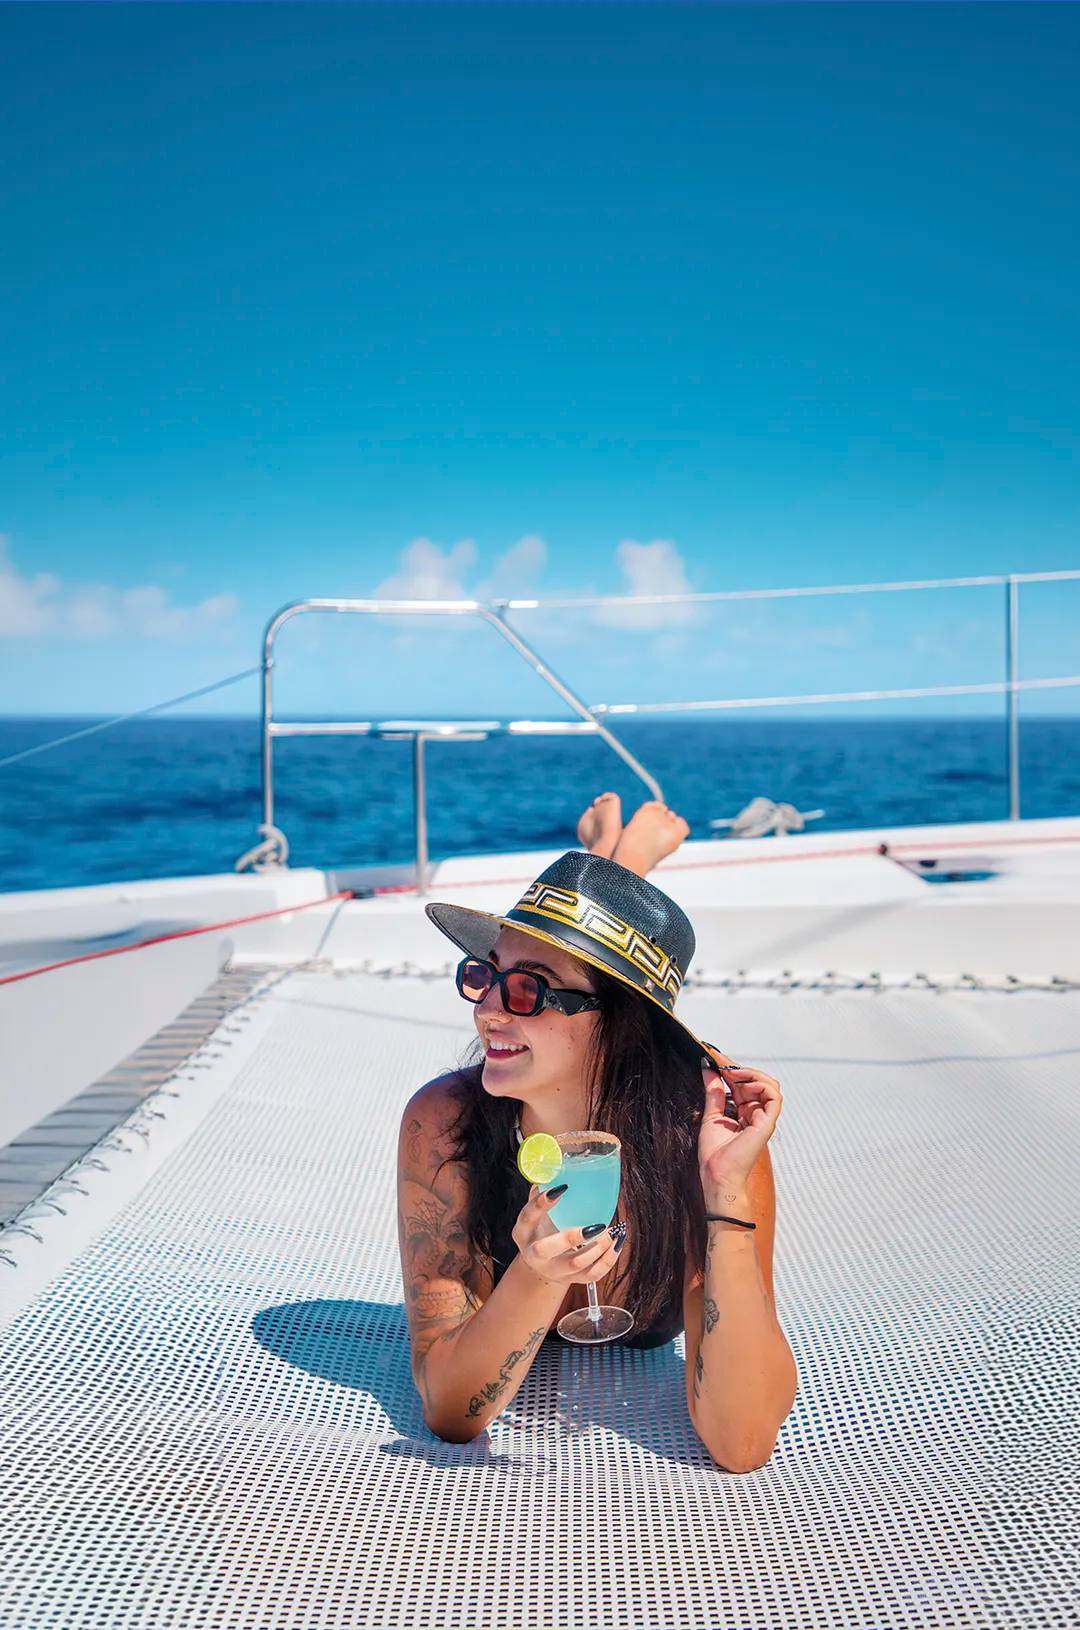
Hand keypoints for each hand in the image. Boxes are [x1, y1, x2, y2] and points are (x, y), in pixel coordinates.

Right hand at [511, 1186, 627, 1287]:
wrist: (542, 1266)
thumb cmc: (542, 1229)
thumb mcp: (536, 1212)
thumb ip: (542, 1189)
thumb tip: (555, 1164)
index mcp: (522, 1232)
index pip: (528, 1216)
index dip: (542, 1203)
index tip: (562, 1187)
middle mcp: (534, 1254)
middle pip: (546, 1250)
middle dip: (570, 1237)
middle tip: (594, 1224)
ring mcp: (554, 1270)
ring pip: (575, 1264)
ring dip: (597, 1248)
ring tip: (611, 1230)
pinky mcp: (573, 1280)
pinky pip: (593, 1275)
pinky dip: (609, 1259)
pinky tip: (617, 1242)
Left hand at [697, 1044, 782, 1195]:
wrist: (717, 1174)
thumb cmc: (714, 1153)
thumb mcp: (711, 1114)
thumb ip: (713, 1091)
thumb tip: (708, 1068)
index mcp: (745, 1113)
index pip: (743, 1084)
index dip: (732, 1069)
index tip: (714, 1057)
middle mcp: (757, 1114)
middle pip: (757, 1081)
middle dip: (739, 1068)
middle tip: (720, 1062)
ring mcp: (764, 1118)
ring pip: (770, 1085)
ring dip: (751, 1073)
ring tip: (731, 1073)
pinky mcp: (767, 1123)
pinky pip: (774, 1096)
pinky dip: (760, 1083)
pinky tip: (742, 1081)